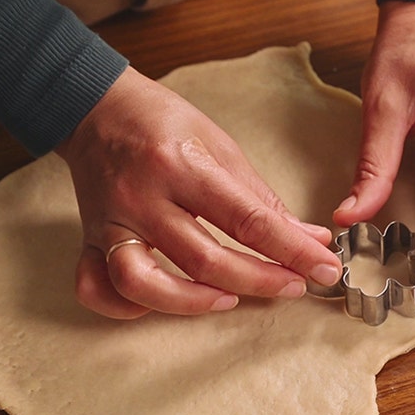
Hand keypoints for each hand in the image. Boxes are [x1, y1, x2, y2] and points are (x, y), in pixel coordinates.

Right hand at [56, 67, 342, 318]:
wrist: (95, 106)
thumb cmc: (163, 123)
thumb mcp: (221, 146)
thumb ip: (262, 199)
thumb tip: (310, 239)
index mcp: (182, 165)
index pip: (248, 221)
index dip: (293, 251)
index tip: (324, 269)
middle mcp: (142, 197)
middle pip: (204, 260)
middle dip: (259, 281)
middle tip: (293, 286)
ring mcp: (111, 222)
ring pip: (143, 283)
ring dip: (192, 303)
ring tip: (229, 300)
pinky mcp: (89, 239)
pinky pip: (96, 287)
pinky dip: (125, 307)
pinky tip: (160, 304)